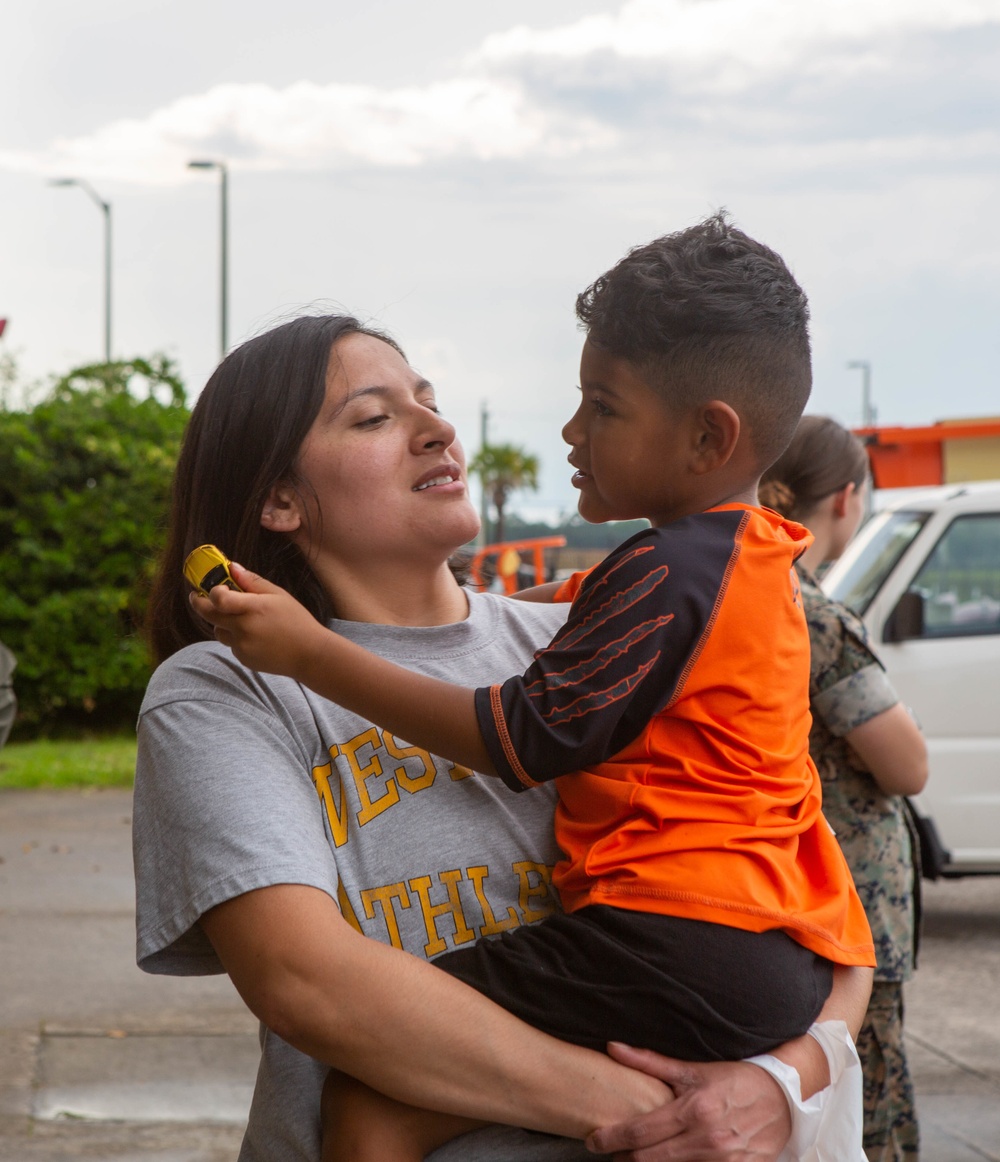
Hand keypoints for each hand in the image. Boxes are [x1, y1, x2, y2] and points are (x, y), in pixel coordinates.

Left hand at [190, 562, 326, 679]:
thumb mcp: (279, 595)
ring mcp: (242, 646)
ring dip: (223, 623)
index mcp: (253, 608)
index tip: (210, 588)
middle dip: (200, 604)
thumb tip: (232, 567)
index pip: (218, 599)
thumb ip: (253, 581)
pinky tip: (257, 637)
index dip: (210, 591)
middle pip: (209, 615)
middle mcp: (244, 628)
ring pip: (219, 631)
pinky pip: (231, 645)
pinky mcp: (243, 658)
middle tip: (197, 597)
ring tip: (244, 620)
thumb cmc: (297, 621)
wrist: (309, 654)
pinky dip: (237, 639)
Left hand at [587, 1045, 790, 1161]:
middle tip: (609, 1152)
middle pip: (650, 1160)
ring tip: (633, 1159)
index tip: (593, 1141)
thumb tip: (613, 1048)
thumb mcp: (694, 1070)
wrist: (783, 1100)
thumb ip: (650, 1062)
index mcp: (693, 1110)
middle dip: (624, 1158)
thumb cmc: (734, 1080)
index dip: (612, 1139)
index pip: (641, 1132)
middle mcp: (706, 1140)